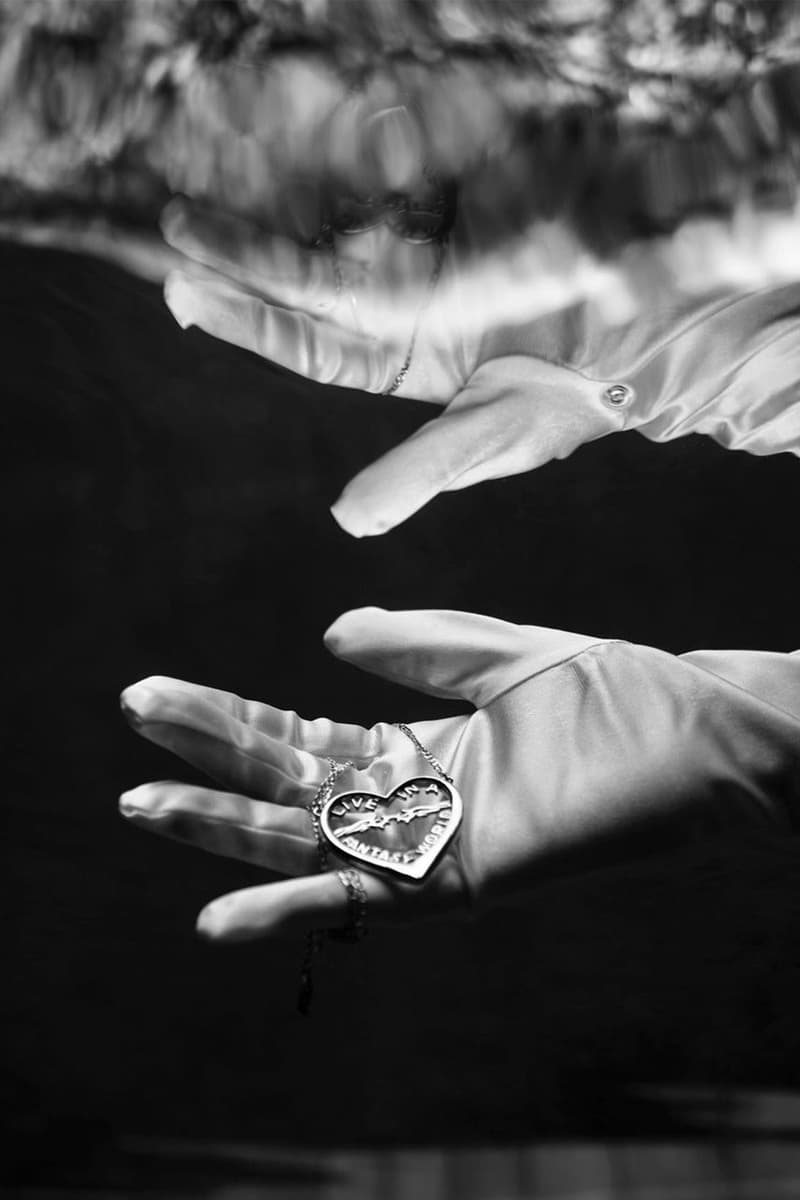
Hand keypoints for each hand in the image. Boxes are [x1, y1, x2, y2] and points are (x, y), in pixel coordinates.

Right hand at [119, 608, 799, 941]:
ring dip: (227, 826)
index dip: (228, 717)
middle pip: (291, 784)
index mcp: (423, 746)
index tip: (158, 695)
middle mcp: (418, 800)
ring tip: (145, 801)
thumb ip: (424, 645)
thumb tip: (328, 633)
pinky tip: (222, 912)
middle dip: (209, 758)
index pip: (303, 737)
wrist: (713, 739)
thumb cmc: (626, 696)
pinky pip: (367, 901)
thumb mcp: (508, 652)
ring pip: (311, 840)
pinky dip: (294, 908)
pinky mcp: (466, 878)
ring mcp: (437, 843)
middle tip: (131, 728)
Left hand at [161, 180, 799, 537]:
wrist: (648, 344)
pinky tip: (302, 154)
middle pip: (305, 280)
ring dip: (283, 214)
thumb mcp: (489, 438)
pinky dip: (354, 170)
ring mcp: (429, 257)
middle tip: (174, 230)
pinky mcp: (462, 212)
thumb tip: (348, 521)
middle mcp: (401, 308)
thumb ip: (417, 471)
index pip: (305, 342)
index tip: (182, 291)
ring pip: (341, 231)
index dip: (245, 319)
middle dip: (242, 258)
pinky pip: (395, 187)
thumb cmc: (567, 402)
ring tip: (219, 194)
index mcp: (396, 360)